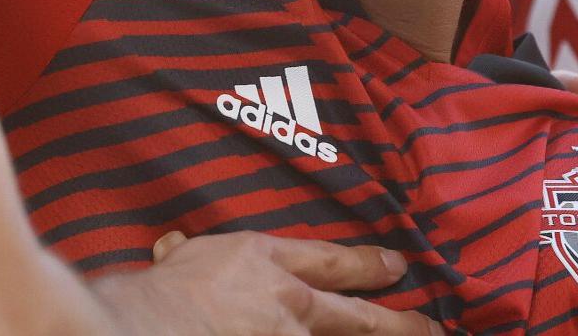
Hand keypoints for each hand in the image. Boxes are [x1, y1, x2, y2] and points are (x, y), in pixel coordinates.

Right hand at [91, 231, 441, 334]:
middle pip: (355, 314)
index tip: (395, 266)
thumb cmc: (155, 292)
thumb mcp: (179, 259)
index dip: (365, 264)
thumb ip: (187, 255)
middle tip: (433, 328)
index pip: (328, 261)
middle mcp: (287, 301)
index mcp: (263, 260)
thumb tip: (170, 249)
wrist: (144, 325)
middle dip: (398, 322)